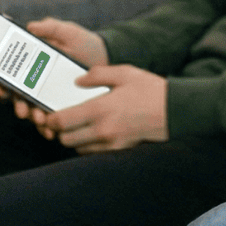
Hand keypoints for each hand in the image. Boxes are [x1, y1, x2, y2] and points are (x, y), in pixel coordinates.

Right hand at [0, 19, 109, 119]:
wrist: (107, 58)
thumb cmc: (83, 42)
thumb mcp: (69, 31)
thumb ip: (51, 27)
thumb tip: (31, 27)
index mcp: (32, 63)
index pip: (10, 74)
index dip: (2, 83)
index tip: (4, 90)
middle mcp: (36, 80)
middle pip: (19, 96)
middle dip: (18, 105)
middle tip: (23, 111)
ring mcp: (48, 95)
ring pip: (33, 109)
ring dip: (33, 117)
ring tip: (41, 121)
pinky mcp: (61, 106)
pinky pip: (51, 119)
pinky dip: (48, 128)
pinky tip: (51, 133)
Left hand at [38, 65, 168, 152]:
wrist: (175, 111)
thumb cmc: (150, 89)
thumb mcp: (124, 72)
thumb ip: (96, 74)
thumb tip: (77, 82)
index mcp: (100, 109)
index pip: (62, 121)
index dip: (50, 119)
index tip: (49, 113)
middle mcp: (102, 130)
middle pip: (65, 139)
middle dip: (59, 131)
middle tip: (61, 120)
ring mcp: (111, 143)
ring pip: (77, 148)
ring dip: (73, 139)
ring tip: (77, 125)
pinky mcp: (119, 150)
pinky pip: (93, 152)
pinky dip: (87, 145)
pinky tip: (93, 132)